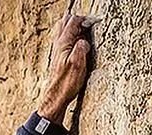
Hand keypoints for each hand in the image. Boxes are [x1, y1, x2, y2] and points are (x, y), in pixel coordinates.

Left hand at [37, 10, 93, 125]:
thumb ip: (82, 46)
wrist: (56, 98)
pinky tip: (79, 48)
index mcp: (63, 43)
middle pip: (66, 21)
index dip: (86, 20)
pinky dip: (72, 39)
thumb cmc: (66, 84)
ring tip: (85, 37)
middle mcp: (58, 44)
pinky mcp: (58, 58)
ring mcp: (57, 51)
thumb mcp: (78, 63)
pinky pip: (65, 41)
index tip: (95, 24)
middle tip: (89, 28)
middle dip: (78, 21)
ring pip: (64, 31)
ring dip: (75, 30)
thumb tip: (84, 40)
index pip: (74, 20)